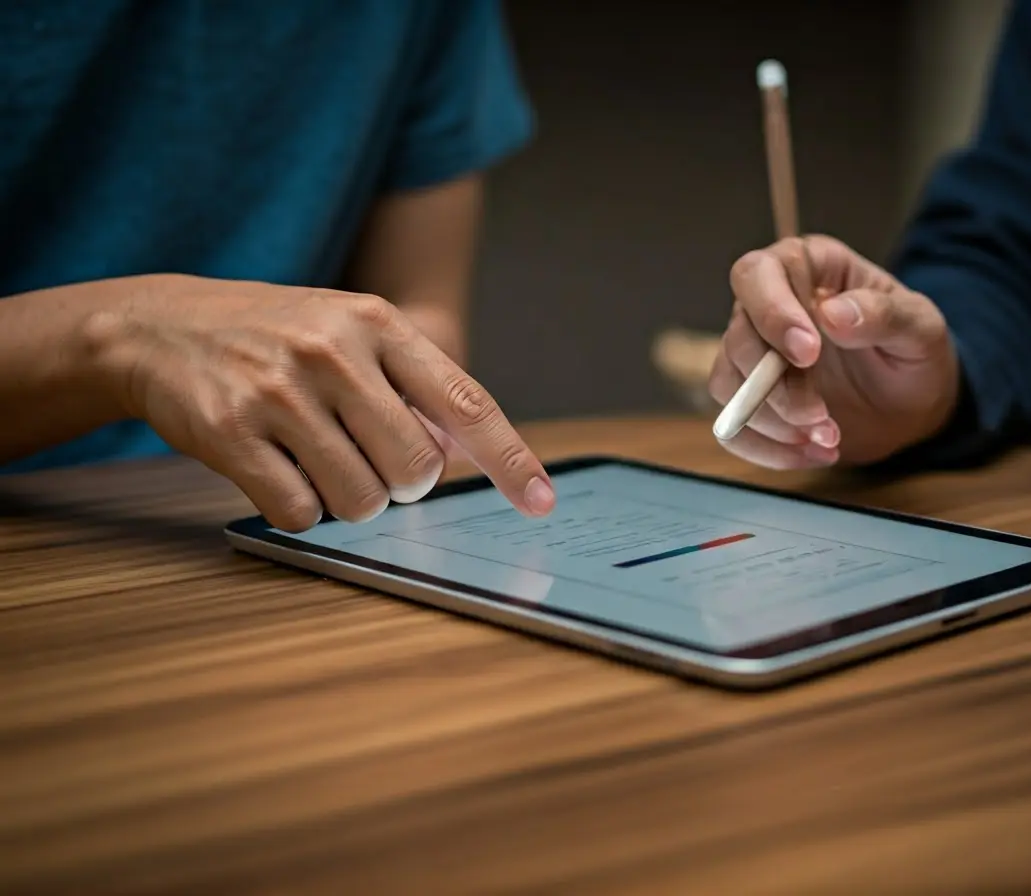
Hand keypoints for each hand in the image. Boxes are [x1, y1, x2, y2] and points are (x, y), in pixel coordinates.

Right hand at [95, 274, 553, 530]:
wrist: (157, 324)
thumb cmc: (274, 336)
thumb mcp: (348, 331)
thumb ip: (410, 385)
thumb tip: (460, 453)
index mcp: (377, 323)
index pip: (466, 403)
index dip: (510, 459)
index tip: (540, 502)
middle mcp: (334, 352)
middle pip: (416, 469)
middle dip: (400, 483)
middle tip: (365, 457)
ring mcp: (281, 392)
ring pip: (362, 501)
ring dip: (349, 499)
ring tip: (316, 457)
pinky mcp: (232, 433)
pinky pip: (302, 513)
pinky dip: (300, 508)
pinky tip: (278, 469)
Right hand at [709, 235, 960, 468]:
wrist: (914, 404)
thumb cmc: (916, 353)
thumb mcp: (920, 328)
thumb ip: (884, 315)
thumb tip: (833, 314)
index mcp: (810, 268)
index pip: (759, 273)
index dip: (772, 312)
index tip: (807, 354)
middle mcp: (772, 305)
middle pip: (738, 337)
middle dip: (776, 387)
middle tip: (821, 416)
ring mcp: (757, 354)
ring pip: (728, 383)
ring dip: (772, 421)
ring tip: (827, 439)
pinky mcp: (753, 399)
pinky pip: (732, 425)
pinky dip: (766, 449)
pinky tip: (810, 454)